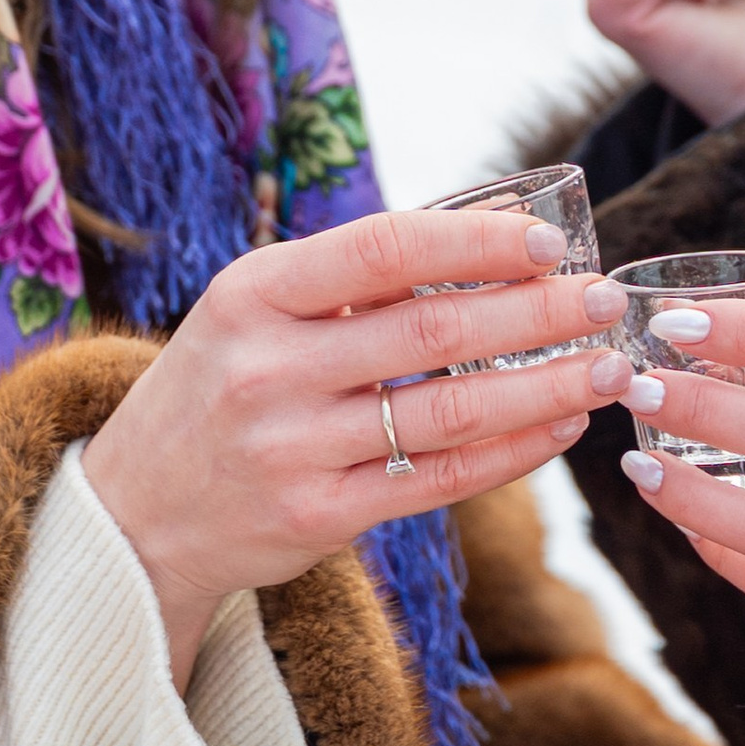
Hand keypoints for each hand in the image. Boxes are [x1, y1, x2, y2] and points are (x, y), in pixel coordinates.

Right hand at [83, 206, 637, 688]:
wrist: (133, 513)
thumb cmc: (219, 388)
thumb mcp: (253, 311)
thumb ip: (354, 278)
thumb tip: (494, 228)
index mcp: (252, 293)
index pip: (385, 249)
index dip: (477, 241)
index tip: (550, 241)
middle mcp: (268, 369)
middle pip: (435, 332)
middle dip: (540, 312)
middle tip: (607, 300)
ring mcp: (293, 449)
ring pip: (452, 411)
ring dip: (548, 385)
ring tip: (611, 367)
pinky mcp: (320, 516)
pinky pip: (441, 480)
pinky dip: (514, 451)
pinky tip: (561, 425)